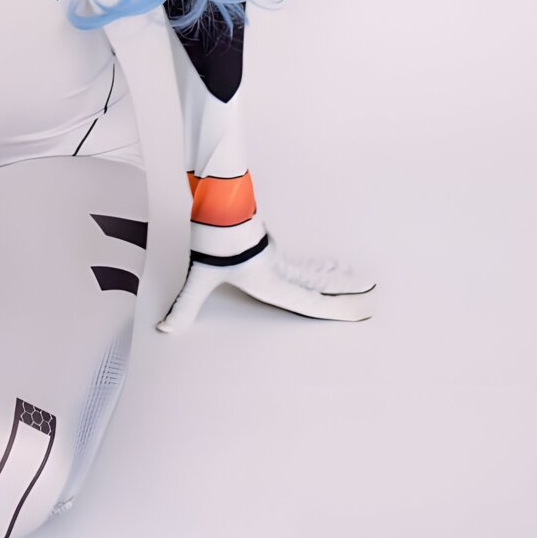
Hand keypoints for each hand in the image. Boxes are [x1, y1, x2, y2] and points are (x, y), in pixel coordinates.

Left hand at [157, 239, 375, 332]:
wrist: (215, 208)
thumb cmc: (213, 242)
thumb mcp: (199, 279)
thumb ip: (185, 306)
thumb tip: (165, 329)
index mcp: (271, 283)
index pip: (311, 302)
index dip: (337, 310)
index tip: (362, 312)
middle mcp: (279, 272)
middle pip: (318, 285)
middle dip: (344, 292)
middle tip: (370, 292)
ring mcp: (276, 257)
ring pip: (311, 272)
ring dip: (333, 278)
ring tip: (353, 278)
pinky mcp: (269, 247)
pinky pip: (299, 264)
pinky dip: (316, 269)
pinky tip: (325, 268)